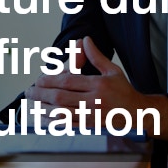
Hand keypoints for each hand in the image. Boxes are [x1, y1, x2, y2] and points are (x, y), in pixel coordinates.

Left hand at [25, 36, 167, 139]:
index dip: (50, 79)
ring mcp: (92, 116)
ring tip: (32, 104)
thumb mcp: (113, 70)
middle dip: (42, 94)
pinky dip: (54, 122)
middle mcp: (94, 101)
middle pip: (61, 97)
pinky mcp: (91, 128)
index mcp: (98, 84)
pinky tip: (44, 118)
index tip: (39, 79)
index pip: (69, 80)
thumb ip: (96, 56)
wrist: (139, 114)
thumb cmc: (125, 91)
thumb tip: (85, 40)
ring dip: (44, 109)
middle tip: (29, 92)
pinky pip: (69, 125)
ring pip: (62, 113)